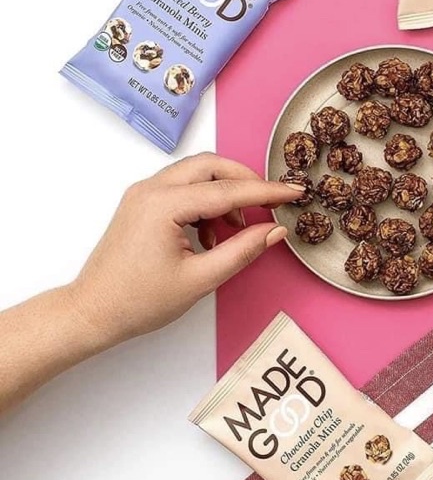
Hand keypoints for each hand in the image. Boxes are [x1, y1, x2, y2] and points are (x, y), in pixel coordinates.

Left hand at [69, 152, 303, 347]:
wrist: (92, 313)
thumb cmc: (138, 301)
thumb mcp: (200, 280)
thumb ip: (242, 251)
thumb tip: (275, 230)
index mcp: (163, 205)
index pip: (228, 190)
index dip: (266, 191)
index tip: (293, 192)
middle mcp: (151, 189)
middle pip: (211, 166)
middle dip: (245, 181)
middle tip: (271, 202)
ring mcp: (144, 194)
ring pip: (197, 174)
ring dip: (225, 192)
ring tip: (238, 229)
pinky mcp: (142, 203)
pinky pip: (183, 188)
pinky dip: (206, 202)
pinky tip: (213, 235)